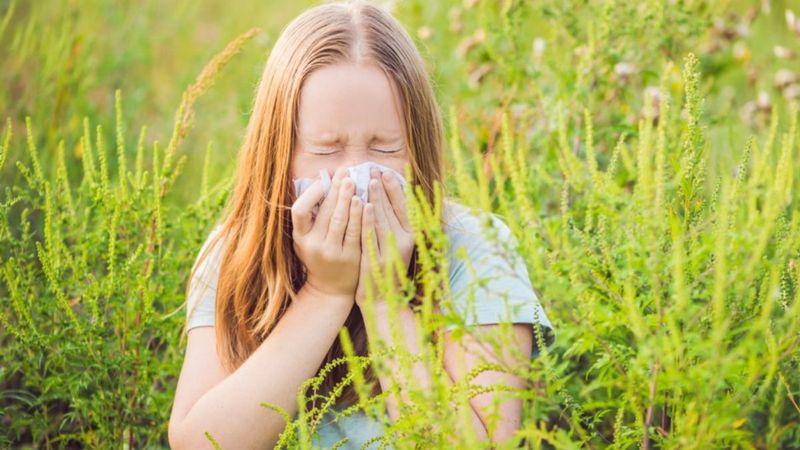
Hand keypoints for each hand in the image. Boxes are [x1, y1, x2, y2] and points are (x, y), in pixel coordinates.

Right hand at [292, 167, 362, 301]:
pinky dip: (360, 214)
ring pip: (341, 220)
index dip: (311, 194)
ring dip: (348, 198)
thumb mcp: (307, 239)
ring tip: (354, 181)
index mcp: (300, 238)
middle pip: (325, 212)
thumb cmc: (319, 256)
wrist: (330, 288)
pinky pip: (356, 231)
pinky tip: (365, 201)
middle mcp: (313, 246)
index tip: (323, 180)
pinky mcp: (350, 257)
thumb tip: (322, 182)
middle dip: (335, 189)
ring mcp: (332, 253)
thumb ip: (311, 216)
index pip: (299, 211)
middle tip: (344, 171)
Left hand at [355, 168, 414, 308]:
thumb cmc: (387, 272)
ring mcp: (390, 252)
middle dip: (383, 188)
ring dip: (375, 198)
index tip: (386, 172)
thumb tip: (386, 200)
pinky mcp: (377, 261)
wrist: (383, 303)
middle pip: (393, 210)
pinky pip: (371, 235)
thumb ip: (393, 226)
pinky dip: (367, 218)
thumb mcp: (395, 248)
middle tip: (373, 169)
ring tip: (368, 180)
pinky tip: (362, 204)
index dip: (395, 189)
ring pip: (382, 219)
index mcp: (411, 238)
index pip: (404, 208)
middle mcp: (404, 243)